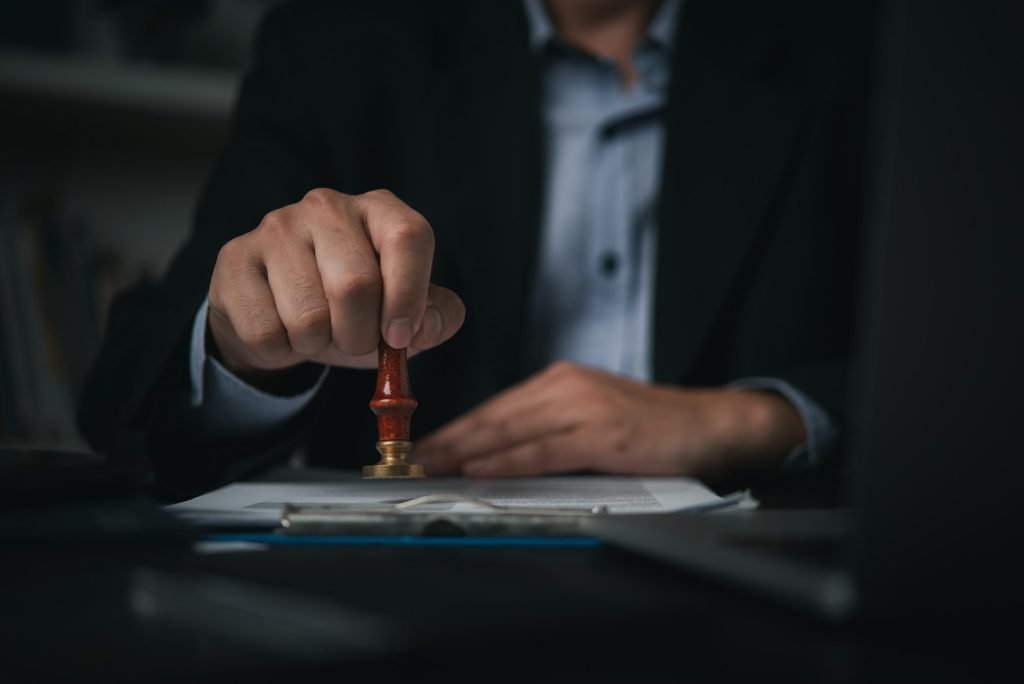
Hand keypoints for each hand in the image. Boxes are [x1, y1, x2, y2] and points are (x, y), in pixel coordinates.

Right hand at [207, 188, 464, 383]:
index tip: (401, 336)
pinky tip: (281, 329)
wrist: (279, 317)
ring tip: (316, 332)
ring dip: (318, 345)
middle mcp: (327, 206)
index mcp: (379, 210)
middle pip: (356, 284)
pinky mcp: (235, 258)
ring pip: (308, 315)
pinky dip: (280, 350)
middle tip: (354, 340)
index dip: (410, 294)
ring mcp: (276, 227)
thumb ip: (436, 317)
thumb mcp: (402, 315)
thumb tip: (427, 325)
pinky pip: (265, 330)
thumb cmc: (352, 310)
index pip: (408, 236)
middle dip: (360, 335)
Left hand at [412, 362, 805, 479]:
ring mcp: (587, 408)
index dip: (455, 429)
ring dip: (466, 452)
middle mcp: (568, 387)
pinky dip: (509, 461)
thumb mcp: (591, 415)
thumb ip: (548, 428)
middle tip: (412, 460)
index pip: (495, 407)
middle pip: (494, 417)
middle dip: (449, 440)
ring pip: (511, 431)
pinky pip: (545, 450)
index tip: (422, 447)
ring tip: (431, 467)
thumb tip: (495, 455)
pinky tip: (481, 470)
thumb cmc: (650, 426)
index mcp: (560, 381)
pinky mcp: (605, 435)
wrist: (711, 424)